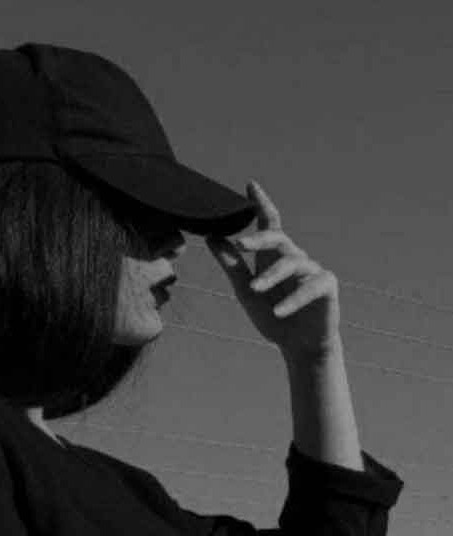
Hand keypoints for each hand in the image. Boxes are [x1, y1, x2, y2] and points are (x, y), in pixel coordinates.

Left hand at [207, 180, 340, 358]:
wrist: (298, 346)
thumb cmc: (272, 316)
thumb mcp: (245, 291)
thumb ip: (231, 264)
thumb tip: (210, 237)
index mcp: (273, 256)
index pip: (268, 224)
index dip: (260, 204)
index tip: (249, 185)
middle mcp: (293, 257)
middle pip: (277, 237)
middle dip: (259, 238)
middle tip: (240, 243)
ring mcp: (312, 270)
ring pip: (291, 262)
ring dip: (271, 276)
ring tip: (253, 290)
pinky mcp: (327, 286)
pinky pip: (310, 287)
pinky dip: (292, 300)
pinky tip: (277, 312)